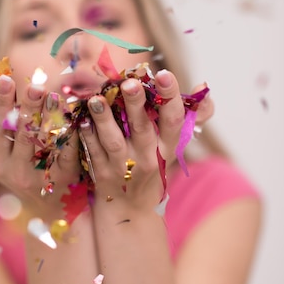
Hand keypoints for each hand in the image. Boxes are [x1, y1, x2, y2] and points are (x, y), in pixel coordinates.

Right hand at [0, 75, 80, 219]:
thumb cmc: (18, 169)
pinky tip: (74, 114)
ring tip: (54, 95)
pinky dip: (70, 132)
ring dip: (50, 116)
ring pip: (45, 141)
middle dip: (28, 107)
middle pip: (21, 132)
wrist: (48, 206)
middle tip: (34, 85)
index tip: (5, 79)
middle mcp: (14, 170)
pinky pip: (67, 150)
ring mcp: (39, 176)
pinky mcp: (64, 177)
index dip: (1, 103)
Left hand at [78, 70, 213, 207]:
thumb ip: (191, 115)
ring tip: (96, 98)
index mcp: (168, 146)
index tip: (163, 74)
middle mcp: (148, 157)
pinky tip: (81, 119)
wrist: (131, 208)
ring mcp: (124, 167)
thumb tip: (202, 86)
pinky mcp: (102, 175)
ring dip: (104, 119)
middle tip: (129, 82)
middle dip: (136, 103)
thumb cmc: (153, 166)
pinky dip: (87, 136)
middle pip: (143, 128)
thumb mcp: (173, 144)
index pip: (174, 119)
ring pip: (114, 141)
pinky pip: (93, 153)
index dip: (170, 96)